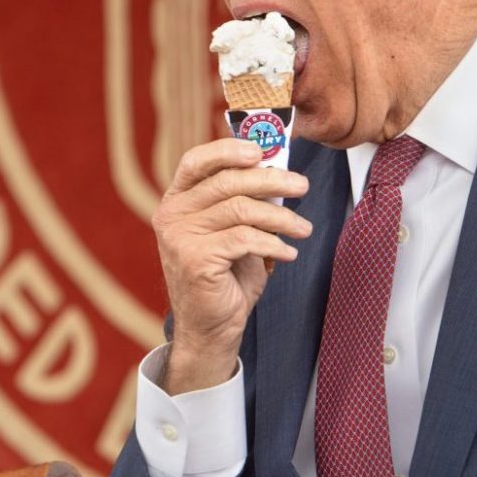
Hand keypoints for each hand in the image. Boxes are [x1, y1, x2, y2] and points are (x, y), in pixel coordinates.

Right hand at [152, 139, 310, 391]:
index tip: (263, 150)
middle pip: (227, 181)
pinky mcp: (195, 259)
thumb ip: (245, 201)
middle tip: (302, 186)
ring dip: (281, 217)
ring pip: (241, 209)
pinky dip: (274, 243)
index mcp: (177, 200)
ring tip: (303, 228)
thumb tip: (279, 171)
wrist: (211, 326)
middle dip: (272, 180)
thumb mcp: (234, 231)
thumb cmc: (226, 276)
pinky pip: (245, 239)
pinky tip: (289, 252)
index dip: (229, 149)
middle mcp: (172, 214)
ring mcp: (180, 236)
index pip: (197, 161)